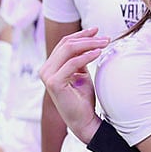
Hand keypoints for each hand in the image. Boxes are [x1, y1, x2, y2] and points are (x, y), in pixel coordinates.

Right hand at [38, 27, 108, 143]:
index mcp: (50, 66)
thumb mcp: (81, 74)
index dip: (81, 35)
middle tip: (105, 37)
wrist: (84, 121)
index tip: (97, 30)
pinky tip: (98, 53)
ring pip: (68, 50)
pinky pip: (72, 63)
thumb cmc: (83, 99)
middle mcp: (45, 69)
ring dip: (89, 44)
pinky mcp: (54, 83)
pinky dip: (87, 56)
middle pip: (66, 44)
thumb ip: (80, 60)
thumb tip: (88, 42)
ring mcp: (48, 76)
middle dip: (87, 38)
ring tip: (105, 43)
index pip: (64, 43)